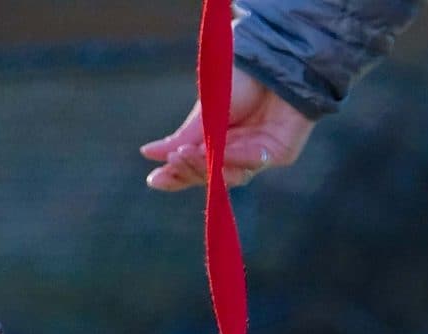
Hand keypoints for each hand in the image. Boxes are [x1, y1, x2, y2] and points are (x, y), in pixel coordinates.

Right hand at [141, 67, 315, 190]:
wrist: (276, 60)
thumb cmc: (242, 80)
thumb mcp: (206, 109)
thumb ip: (183, 136)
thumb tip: (148, 153)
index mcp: (215, 143)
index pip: (193, 168)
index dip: (174, 177)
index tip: (154, 179)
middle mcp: (236, 154)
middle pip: (209, 177)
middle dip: (188, 170)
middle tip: (173, 159)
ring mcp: (257, 156)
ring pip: (230, 177)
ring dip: (207, 167)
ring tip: (187, 153)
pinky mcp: (278, 154)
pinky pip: (252, 163)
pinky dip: (233, 158)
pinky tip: (217, 150)